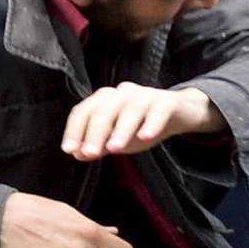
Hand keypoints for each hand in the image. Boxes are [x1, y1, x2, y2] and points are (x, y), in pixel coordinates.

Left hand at [61, 82, 225, 160]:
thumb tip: (77, 154)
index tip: (69, 150)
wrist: (179, 114)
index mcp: (104, 100)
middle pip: (103, 111)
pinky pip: (158, 111)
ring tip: (114, 149)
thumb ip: (97, 146)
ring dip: (120, 130)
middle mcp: (121, 93)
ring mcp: (145, 95)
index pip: (83, 112)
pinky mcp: (167, 101)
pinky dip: (151, 123)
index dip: (74, 130)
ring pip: (129, 111)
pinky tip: (145, 137)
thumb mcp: (115, 138)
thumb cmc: (140, 125)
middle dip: (94, 133)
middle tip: (90, 154)